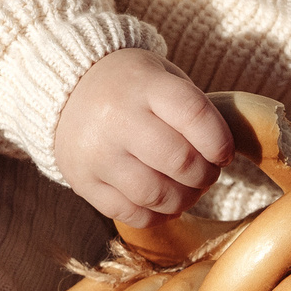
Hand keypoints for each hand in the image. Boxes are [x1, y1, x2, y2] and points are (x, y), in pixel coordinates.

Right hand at [53, 49, 234, 226]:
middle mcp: (116, 117)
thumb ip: (192, 109)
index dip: (219, 141)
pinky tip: (163, 203)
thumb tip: (224, 156)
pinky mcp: (82, 181)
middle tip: (207, 172)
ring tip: (187, 189)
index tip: (224, 153)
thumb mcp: (161, 76)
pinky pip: (131, 214)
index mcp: (143, 84)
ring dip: (184, 199)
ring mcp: (97, 153)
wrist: (66, 88)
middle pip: (179, 160)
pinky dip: (157, 215)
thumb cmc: (130, 86)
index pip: (194, 114)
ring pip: (156, 195)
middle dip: (205, 174)